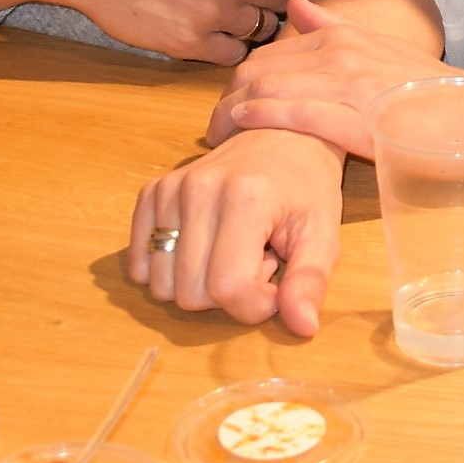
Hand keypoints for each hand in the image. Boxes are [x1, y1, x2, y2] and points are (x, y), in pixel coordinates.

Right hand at [126, 126, 345, 335]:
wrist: (282, 135)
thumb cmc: (306, 188)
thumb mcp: (322, 233)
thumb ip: (311, 280)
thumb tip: (302, 327)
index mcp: (246, 198)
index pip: (228, 288)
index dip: (254, 304)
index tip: (275, 280)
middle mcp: (199, 189)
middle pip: (190, 294)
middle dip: (228, 293)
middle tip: (256, 257)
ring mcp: (169, 189)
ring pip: (162, 286)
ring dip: (199, 282)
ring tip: (232, 248)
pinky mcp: (151, 193)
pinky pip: (140, 266)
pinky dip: (171, 270)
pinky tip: (205, 244)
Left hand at [209, 0, 454, 156]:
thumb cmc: (428, 90)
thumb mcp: (380, 47)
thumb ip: (332, 26)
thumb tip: (294, 2)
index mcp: (344, 37)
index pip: (269, 53)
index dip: (239, 78)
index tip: (224, 103)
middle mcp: (342, 54)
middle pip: (259, 70)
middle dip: (226, 97)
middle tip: (210, 125)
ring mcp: (349, 84)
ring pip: (270, 89)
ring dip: (233, 112)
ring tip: (216, 135)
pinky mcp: (357, 118)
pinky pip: (297, 113)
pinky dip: (263, 116)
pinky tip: (242, 123)